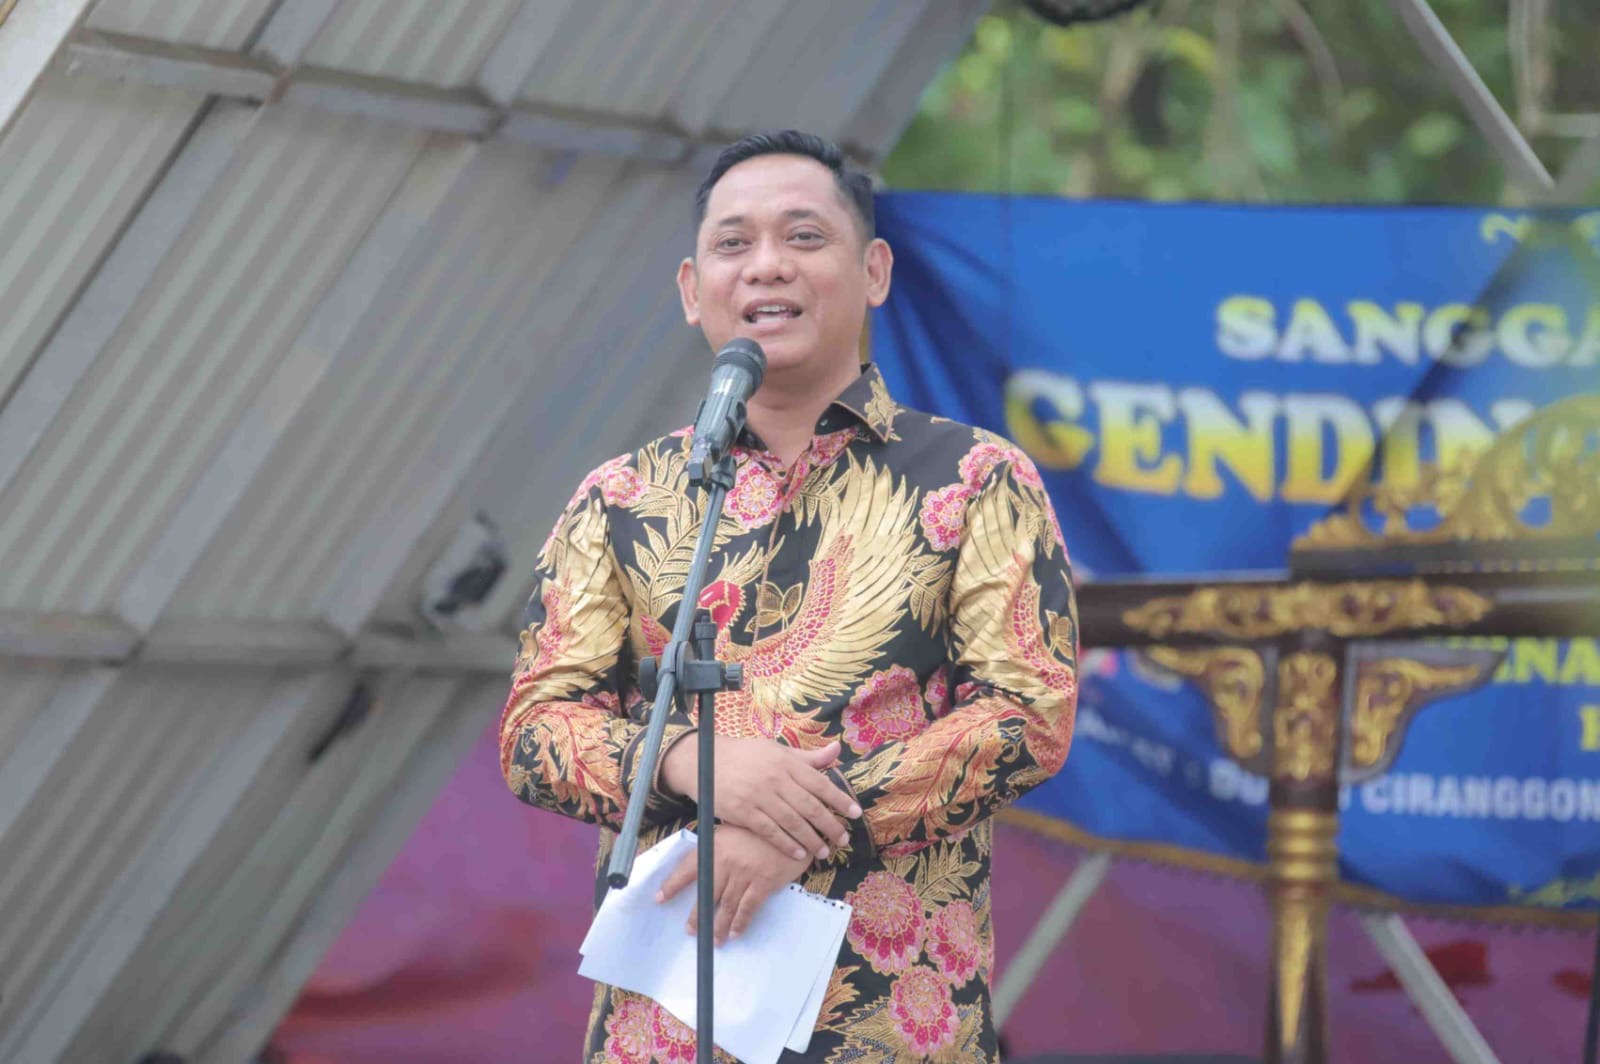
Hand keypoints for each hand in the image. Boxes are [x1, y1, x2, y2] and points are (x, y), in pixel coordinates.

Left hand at [656, 825, 810, 944]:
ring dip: (719, 925)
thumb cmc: (762, 828)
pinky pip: (748, 907)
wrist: (794, 825)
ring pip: (727, 904)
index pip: (689, 868)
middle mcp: (727, 861)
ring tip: (713, 939)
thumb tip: (702, 864)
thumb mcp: (733, 829)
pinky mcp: (764, 882)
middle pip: (707, 893)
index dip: (672, 884)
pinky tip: (735, 933)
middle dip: (697, 915)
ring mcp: (746, 873)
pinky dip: (741, 922)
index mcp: (716, 846)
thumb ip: (717, 847)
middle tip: (690, 930)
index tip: (659, 898)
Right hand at [660, 736, 859, 861]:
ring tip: (824, 851)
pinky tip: (799, 854)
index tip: (856, 814)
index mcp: (786, 762)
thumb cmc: (746, 756)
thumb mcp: (776, 751)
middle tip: (843, 839)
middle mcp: (776, 779)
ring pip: (793, 823)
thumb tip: (837, 750)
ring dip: (811, 840)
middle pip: (810, 807)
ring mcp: (759, 796)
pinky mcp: (744, 812)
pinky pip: (771, 832)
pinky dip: (787, 845)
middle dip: (830, 826)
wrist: (705, 761)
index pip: (820, 783)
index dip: (840, 800)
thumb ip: (807, 757)